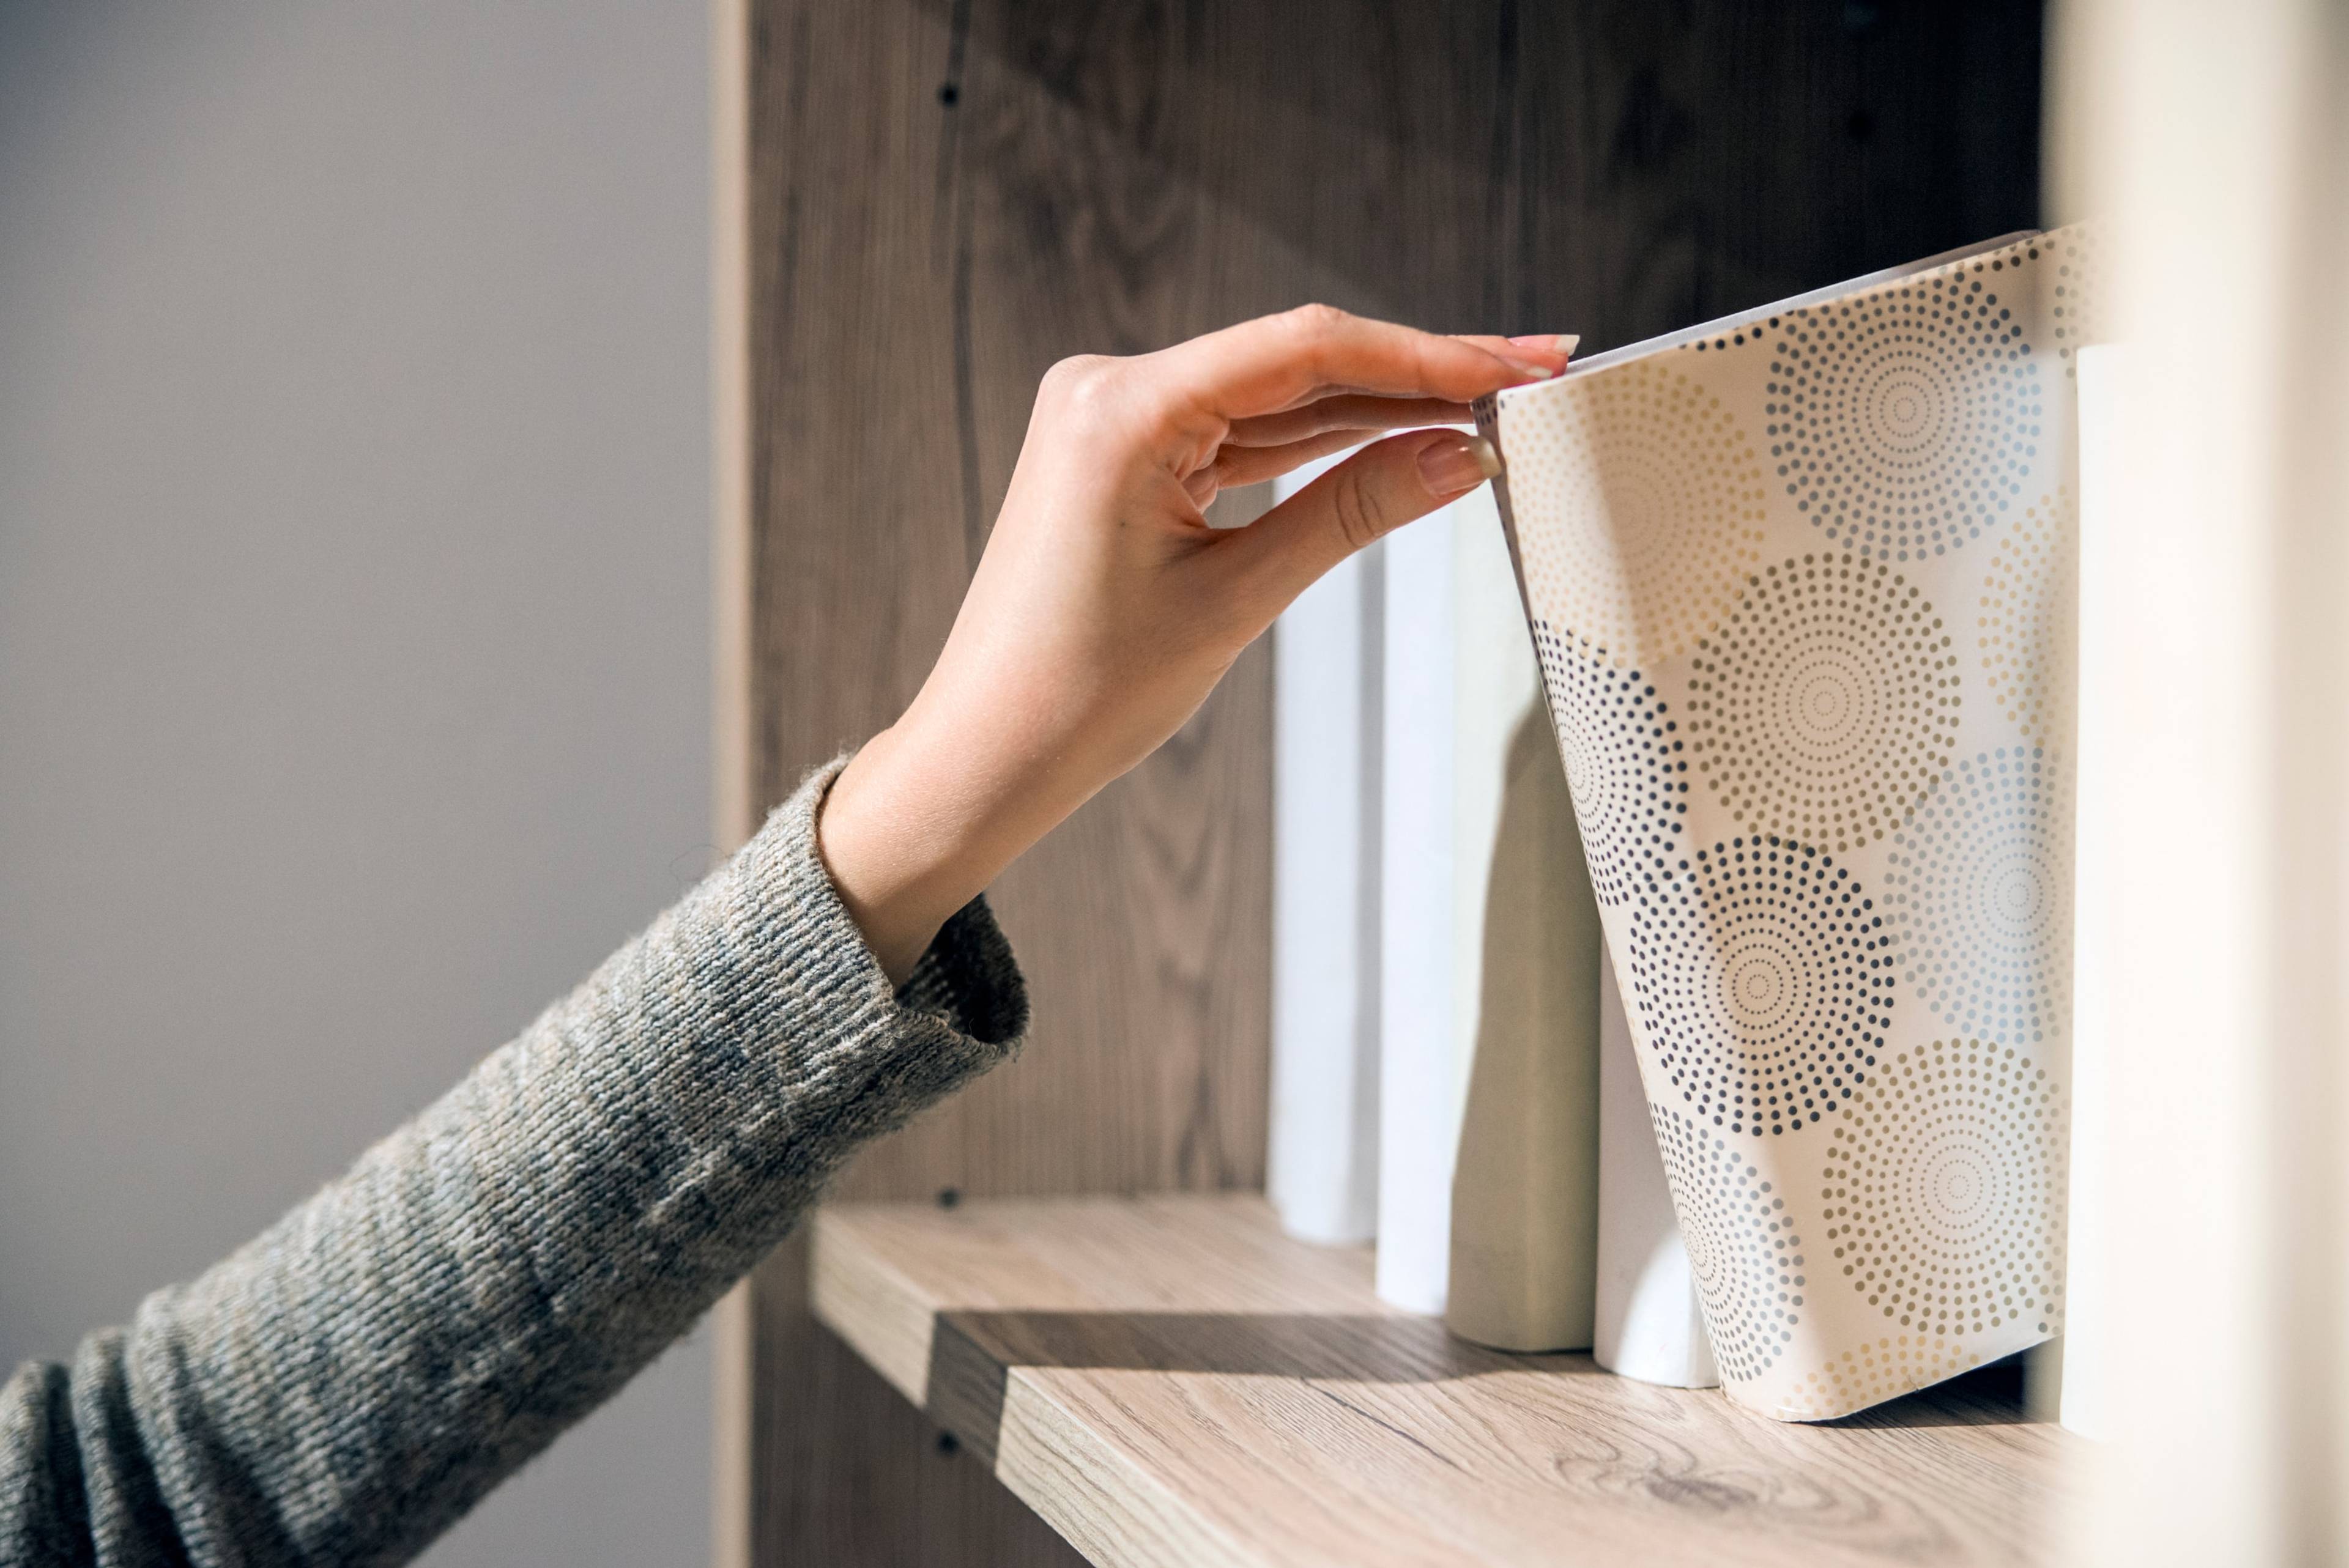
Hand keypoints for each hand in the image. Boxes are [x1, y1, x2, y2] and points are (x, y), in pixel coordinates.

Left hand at [818, 305, 1573, 982]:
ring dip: (1379, 409)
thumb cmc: (1079, 694)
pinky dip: (1320, 445)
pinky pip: (1243, 435)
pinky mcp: (1126, 456)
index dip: (1427, 354)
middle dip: (1418, 375)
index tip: (1518, 362)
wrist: (987, 756)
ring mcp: (1114, 420)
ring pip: (1278, 398)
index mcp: (1119, 409)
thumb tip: (1459, 455)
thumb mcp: (1236, 599)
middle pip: (1297, 361)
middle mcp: (1109, 390)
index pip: (1306, 350)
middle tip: (1532, 372)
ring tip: (1488, 410)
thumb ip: (1352, 512)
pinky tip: (1403, 439)